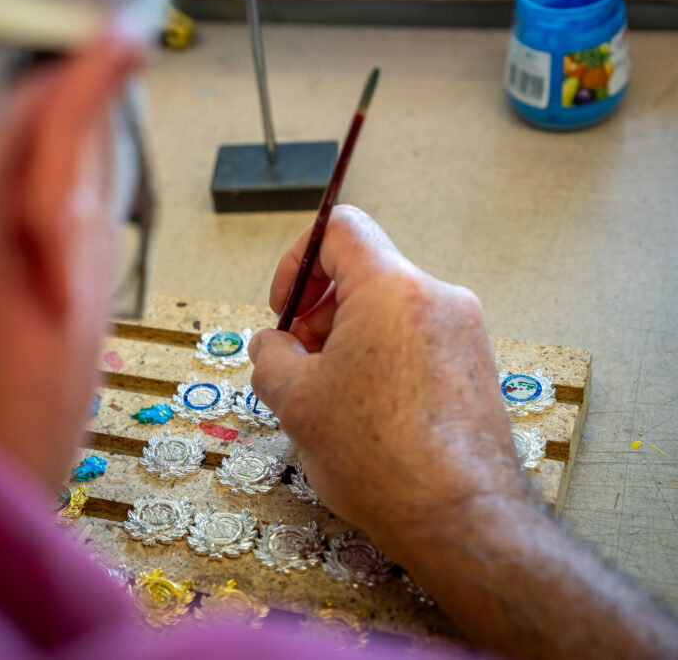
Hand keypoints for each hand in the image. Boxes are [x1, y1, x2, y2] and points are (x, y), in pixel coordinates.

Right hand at [248, 205, 524, 558]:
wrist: (459, 518)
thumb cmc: (378, 457)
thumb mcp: (294, 400)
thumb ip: (270, 355)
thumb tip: (272, 345)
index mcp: (391, 289)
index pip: (339, 228)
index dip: (297, 259)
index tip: (286, 307)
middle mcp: (437, 297)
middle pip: (364, 274)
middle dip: (320, 313)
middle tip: (299, 364)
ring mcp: (464, 332)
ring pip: (389, 312)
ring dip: (349, 341)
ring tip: (331, 398)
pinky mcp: (475, 366)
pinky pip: (416, 342)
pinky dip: (383, 362)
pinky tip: (367, 415)